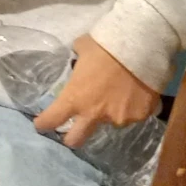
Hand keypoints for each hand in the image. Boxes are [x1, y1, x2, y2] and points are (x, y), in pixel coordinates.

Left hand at [33, 36, 160, 150]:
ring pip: (110, 123)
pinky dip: (132, 107)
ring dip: (110, 113)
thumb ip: (78, 57)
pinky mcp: (140, 116)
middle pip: (75, 140)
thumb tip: (80, 54)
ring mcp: (118, 118)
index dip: (44, 123)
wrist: (143, 46)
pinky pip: (133, 115)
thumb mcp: (84, 48)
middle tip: (75, 130)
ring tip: (119, 94)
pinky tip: (136, 92)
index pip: (50, 120)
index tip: (42, 124)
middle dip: (72, 137)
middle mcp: (94, 114)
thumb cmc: (107, 45)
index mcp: (74, 98)